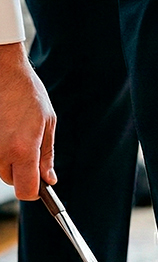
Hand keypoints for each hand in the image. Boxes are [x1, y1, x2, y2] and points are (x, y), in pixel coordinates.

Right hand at [0, 43, 55, 200]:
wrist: (1, 70)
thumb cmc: (27, 93)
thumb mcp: (47, 123)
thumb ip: (47, 155)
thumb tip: (49, 179)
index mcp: (23, 149)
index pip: (26, 191)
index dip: (34, 191)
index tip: (39, 185)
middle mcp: (0, 151)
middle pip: (10, 180)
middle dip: (20, 172)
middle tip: (27, 148)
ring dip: (7, 159)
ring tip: (13, 133)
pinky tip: (3, 129)